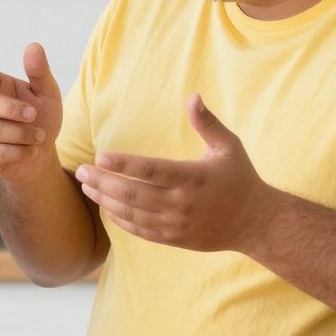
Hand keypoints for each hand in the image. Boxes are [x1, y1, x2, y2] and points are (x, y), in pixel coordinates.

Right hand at [0, 42, 62, 184]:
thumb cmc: (42, 119)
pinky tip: (30, 150)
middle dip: (15, 110)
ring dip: (24, 135)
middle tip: (34, 115)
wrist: (41, 155)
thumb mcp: (48, 95)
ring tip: (39, 136)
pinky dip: (22, 152)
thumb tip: (33, 46)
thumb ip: (39, 72)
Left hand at [73, 94, 266, 251]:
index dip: (124, 164)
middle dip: (102, 181)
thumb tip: (193, 96)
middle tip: (81, 170)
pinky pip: (139, 230)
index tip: (100, 155)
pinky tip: (104, 205)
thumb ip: (208, 123)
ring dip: (104, 199)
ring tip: (86, 185)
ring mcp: (176, 224)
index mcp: (193, 178)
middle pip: (133, 194)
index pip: (152, 170)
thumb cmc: (240, 179)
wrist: (255, 223)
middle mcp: (182, 203)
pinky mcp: (173, 238)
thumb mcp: (229, 146)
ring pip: (131, 214)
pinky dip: (118, 218)